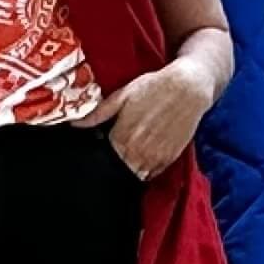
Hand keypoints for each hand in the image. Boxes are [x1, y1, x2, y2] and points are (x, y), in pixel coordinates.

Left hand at [76, 60, 215, 179]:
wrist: (188, 88)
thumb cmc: (154, 88)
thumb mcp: (122, 95)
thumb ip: (98, 114)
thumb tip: (75, 124)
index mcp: (122, 138)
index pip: (105, 161)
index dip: (102, 157)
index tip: (101, 152)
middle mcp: (138, 152)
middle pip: (120, 171)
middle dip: (115, 166)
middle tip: (115, 156)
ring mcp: (155, 157)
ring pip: (137, 175)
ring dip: (131, 169)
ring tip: (129, 158)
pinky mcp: (170, 158)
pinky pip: (153, 173)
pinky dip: (147, 169)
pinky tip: (145, 157)